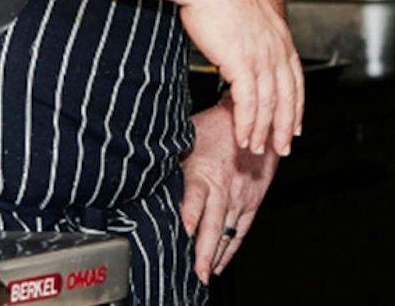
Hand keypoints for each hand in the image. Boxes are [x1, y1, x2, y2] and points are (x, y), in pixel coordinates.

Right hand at [178, 0, 300, 156]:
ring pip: (269, 104)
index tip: (295, 123)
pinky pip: (248, 103)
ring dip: (262, 130)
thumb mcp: (243, 10)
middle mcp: (276, 47)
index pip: (295, 79)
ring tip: (255, 148)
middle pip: (288, 96)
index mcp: (278, 35)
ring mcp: (261, 56)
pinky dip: (247, 124)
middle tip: (282, 147)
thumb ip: (248, 32)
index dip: (296, 104)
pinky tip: (243, 136)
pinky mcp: (242, 62)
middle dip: (285, 126)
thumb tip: (238, 45)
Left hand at [178, 102, 277, 282]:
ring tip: (204, 274)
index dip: (190, 215)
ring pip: (226, 233)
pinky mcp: (252, 202)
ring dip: (215, 255)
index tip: (184, 231)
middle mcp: (224, 188)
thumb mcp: (187, 135)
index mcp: (204, 172)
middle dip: (204, 251)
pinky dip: (230, 249)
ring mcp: (239, 197)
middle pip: (213, 224)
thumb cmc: (218, 125)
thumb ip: (169, 157)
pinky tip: (219, 263)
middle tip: (196, 271)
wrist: (256, 120)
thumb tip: (139, 167)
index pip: (196, 197)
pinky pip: (241, 231)